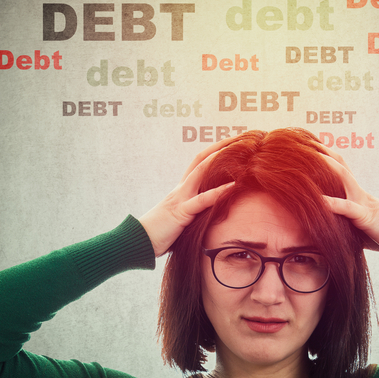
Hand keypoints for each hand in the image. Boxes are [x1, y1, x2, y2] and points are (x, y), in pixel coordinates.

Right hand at [139, 136, 237, 255]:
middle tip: (240, 136)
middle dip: (220, 146)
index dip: (214, 151)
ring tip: (240, 150)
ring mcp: (181, 198)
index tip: (232, 143)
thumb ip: (194, 211)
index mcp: (182, 189)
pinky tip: (232, 186)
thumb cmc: (160, 233)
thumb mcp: (180, 217)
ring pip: (201, 172)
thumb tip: (211, 212)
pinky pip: (201, 200)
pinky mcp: (181, 212)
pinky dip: (218, 192)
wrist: (138, 241)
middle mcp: (181, 188)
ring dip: (220, 159)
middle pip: (201, 159)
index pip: (199, 163)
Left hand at [317, 145, 378, 252]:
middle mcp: (359, 194)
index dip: (328, 158)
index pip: (341, 171)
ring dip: (328, 165)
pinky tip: (320, 200)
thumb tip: (328, 224)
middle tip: (307, 141)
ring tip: (310, 156)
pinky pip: (348, 208)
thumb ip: (345, 221)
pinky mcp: (366, 217)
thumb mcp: (360, 226)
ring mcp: (363, 203)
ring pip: (344, 177)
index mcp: (358, 195)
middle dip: (325, 153)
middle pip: (341, 166)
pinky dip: (333, 203)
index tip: (311, 149)